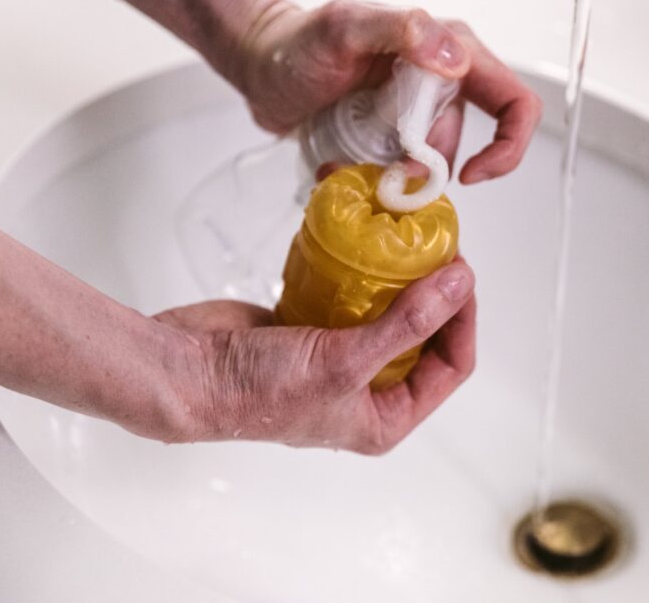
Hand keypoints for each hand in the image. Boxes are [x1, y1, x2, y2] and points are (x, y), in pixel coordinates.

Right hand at [154, 261, 475, 452]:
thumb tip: (459, 284)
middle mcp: (367, 388)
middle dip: (432, 287)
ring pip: (388, 306)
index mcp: (385, 416)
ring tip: (402, 232)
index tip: (460, 272)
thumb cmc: (257, 393)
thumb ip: (408, 323)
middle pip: (424, 331)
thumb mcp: (344, 362)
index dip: (463, 317)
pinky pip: (350, 291)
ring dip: (396, 270)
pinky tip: (360, 236)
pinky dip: (357, 265)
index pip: (450, 364)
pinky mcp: (314, 326)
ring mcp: (340, 354)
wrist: (186, 373)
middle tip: (434, 243)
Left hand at [226, 0, 542, 183]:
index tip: (471, 172)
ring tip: (353, 167)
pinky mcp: (391, 140)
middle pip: (463, 146)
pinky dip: (377, 184)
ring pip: (429, 168)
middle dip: (427, 171)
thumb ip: (401, 30)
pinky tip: (346, 170)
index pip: (513, 101)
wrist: (260, 68)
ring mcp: (415, 115)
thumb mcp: (344, 28)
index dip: (507, 145)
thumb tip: (454, 58)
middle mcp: (441, 84)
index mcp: (448, 51)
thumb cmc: (297, 42)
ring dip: (395, 181)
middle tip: (383, 173)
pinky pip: (400, 177)